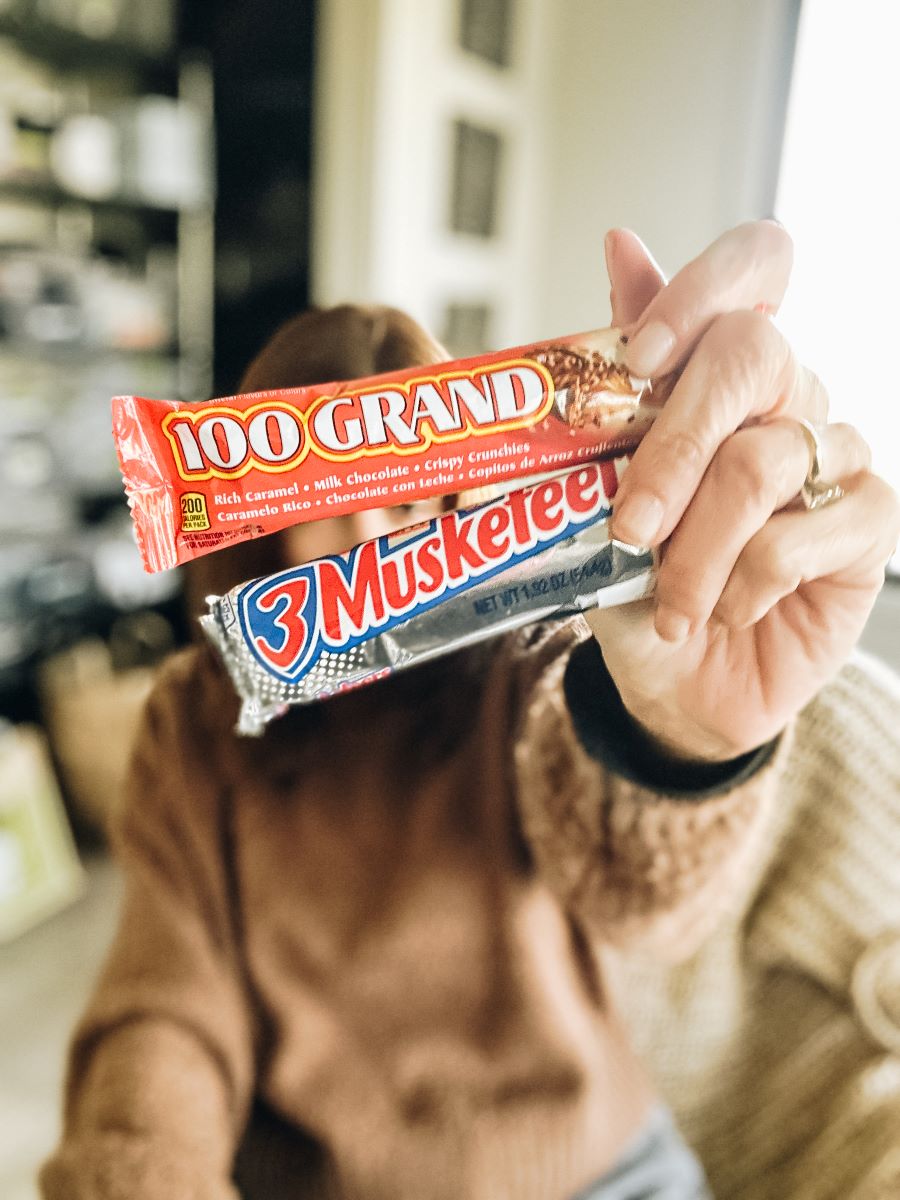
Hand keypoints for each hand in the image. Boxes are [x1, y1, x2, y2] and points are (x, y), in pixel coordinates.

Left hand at [584, 222, 899, 762]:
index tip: (642, 357)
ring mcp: (836, 452)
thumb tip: (622, 240)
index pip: (756, 263)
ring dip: (696, 550)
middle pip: (754, 354)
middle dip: (674, 448)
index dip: (704, 287)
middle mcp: (790, 392)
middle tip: (629, 527)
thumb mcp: (597, 491)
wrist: (678, 682)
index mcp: (724, 368)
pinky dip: (745, 583)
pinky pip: (803, 534)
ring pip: (764, 462)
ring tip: (669, 605)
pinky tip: (727, 612)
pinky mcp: (869, 521)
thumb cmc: (637, 580)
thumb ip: (618, 381)